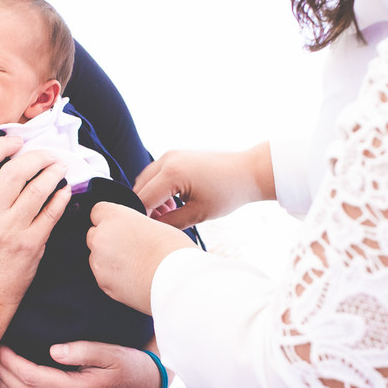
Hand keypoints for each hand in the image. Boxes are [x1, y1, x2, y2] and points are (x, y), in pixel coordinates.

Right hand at [0, 136, 69, 309]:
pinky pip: (52, 212)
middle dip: (36, 156)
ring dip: (53, 172)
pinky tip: (65, 189)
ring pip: (38, 189)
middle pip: (15, 171)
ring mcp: (12, 230)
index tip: (15, 142)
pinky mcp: (32, 244)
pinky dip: (61, 196)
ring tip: (59, 165)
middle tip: (47, 153)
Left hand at [88, 202, 197, 314]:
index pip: (97, 211)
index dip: (109, 219)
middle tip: (130, 248)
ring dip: (109, 259)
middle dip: (107, 239)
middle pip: (94, 234)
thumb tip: (132, 232)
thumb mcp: (156, 225)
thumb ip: (135, 225)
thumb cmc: (174, 252)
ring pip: (97, 256)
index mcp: (115, 217)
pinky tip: (133, 278)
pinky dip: (113, 276)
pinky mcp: (102, 283)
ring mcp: (99, 262)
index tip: (120, 226)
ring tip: (134, 265)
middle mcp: (101, 237)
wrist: (177, 283)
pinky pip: (102, 275)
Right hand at [133, 142, 276, 229]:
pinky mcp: (175, 155)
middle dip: (145, 208)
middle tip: (159, 225)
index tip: (149, 233)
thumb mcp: (198, 214)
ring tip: (168, 214)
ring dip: (150, 198)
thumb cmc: (228, 192)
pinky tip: (172, 202)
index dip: (142, 218)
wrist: (248, 171)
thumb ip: (170, 223)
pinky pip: (156, 174)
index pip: (143, 199)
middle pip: (140, 188)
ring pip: (146, 181)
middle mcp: (167, 159)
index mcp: (172, 173)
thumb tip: (152, 229)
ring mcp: (170, 155)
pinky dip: (158, 188)